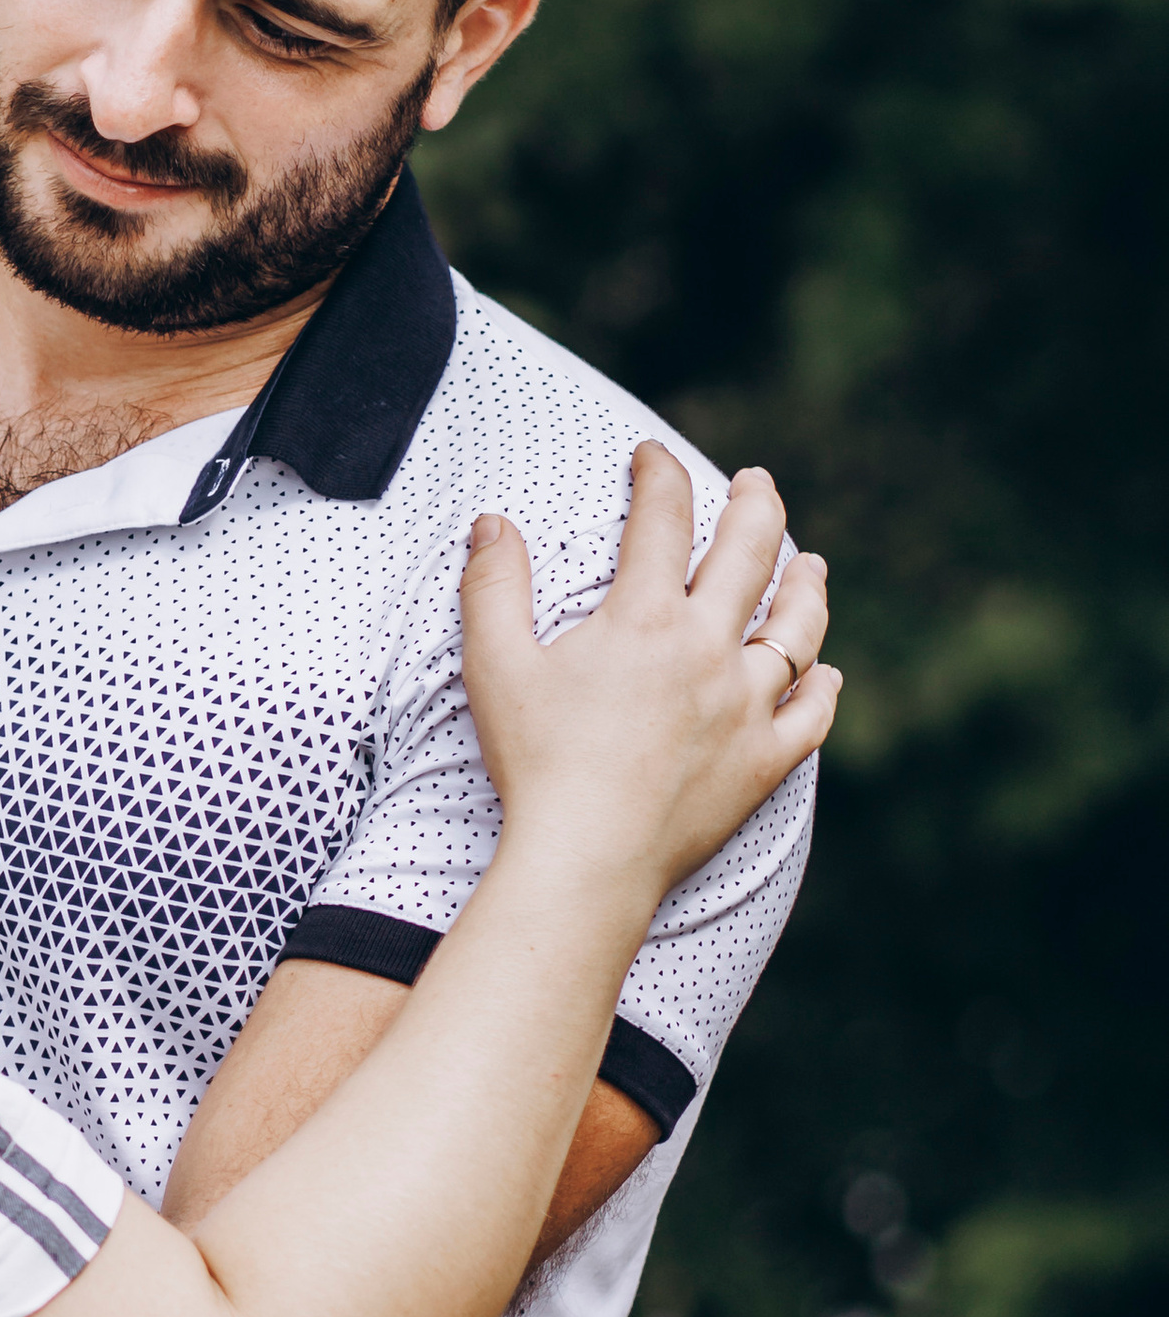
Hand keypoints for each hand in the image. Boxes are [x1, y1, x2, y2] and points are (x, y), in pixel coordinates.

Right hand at [460, 445, 836, 902]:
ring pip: (796, 629)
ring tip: (808, 564)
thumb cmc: (535, 763)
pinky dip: (821, 687)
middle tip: (755, 482)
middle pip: (749, 555)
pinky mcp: (762, 762)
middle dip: (755, 505)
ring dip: (805, 587)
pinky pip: (811, 716)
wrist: (585, 859)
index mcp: (644, 619)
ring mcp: (745, 706)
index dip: (658, 476)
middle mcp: (708, 651)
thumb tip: (491, 522)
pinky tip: (825, 672)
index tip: (651, 457)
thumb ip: (492, 587)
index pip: (662, 520)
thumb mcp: (494, 666)